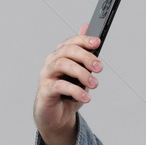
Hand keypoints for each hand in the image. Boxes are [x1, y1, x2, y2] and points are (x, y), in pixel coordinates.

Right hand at [34, 24, 101, 144]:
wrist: (57, 117)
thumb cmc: (68, 94)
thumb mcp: (81, 73)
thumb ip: (84, 54)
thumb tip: (86, 27)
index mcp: (60, 55)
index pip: (71, 42)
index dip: (84, 40)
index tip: (97, 43)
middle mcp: (52, 62)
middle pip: (67, 51)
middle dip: (86, 57)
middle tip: (99, 68)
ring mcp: (46, 76)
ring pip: (62, 64)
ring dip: (82, 73)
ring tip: (94, 84)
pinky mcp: (45, 90)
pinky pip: (60, 86)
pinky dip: (76, 91)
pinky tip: (85, 97)